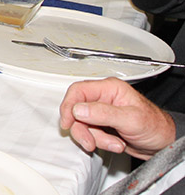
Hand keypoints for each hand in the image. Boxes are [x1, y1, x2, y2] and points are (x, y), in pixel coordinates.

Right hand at [59, 77, 175, 158]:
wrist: (164, 143)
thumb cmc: (156, 126)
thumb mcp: (131, 119)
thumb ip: (103, 113)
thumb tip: (78, 109)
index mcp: (110, 88)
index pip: (78, 91)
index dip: (69, 106)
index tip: (68, 122)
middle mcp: (103, 98)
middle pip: (77, 111)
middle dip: (83, 129)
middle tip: (90, 141)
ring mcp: (102, 113)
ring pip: (82, 124)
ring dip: (95, 138)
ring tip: (114, 143)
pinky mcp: (102, 126)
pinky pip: (90, 133)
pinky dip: (99, 142)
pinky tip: (114, 143)